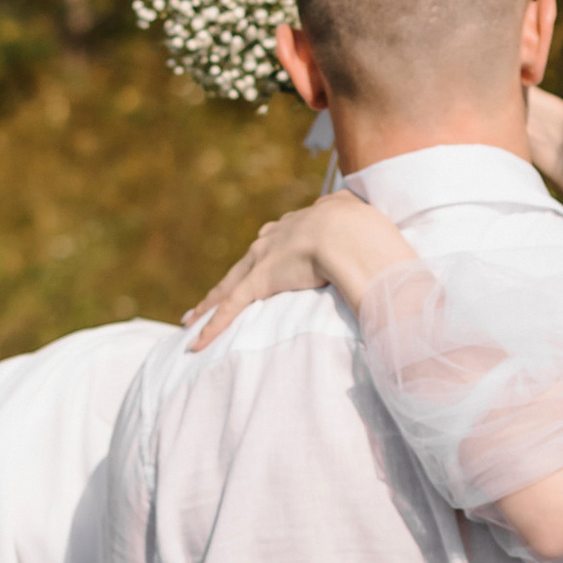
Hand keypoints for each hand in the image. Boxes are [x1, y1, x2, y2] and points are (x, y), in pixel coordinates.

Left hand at [185, 192, 415, 350]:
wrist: (348, 229)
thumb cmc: (362, 225)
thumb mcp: (360, 219)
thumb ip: (360, 225)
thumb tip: (372, 232)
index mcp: (298, 226)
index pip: (274, 244)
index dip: (265, 256)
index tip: (259, 262)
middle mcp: (273, 240)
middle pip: (242, 266)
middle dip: (226, 283)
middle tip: (208, 297)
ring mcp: (263, 260)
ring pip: (227, 288)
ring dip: (208, 305)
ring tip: (190, 319)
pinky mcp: (259, 281)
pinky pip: (229, 308)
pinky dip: (212, 326)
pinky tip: (195, 343)